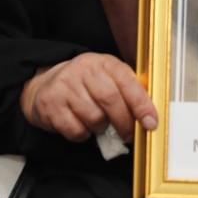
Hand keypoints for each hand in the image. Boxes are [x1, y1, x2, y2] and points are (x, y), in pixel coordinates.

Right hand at [19, 52, 157, 142]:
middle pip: (110, 99)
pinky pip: (76, 130)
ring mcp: (64, 86)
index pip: (126, 81)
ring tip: (98, 124)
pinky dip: (83, 134)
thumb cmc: (85, 85)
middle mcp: (83, 69)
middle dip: (124, 122)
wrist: (46, 85)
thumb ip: (127, 91)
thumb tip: (149, 115)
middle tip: (128, 134)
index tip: (151, 123)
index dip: (141, 104)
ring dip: (101, 128)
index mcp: (102, 62)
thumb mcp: (107, 78)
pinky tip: (81, 125)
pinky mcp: (51, 104)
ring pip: (94, 118)